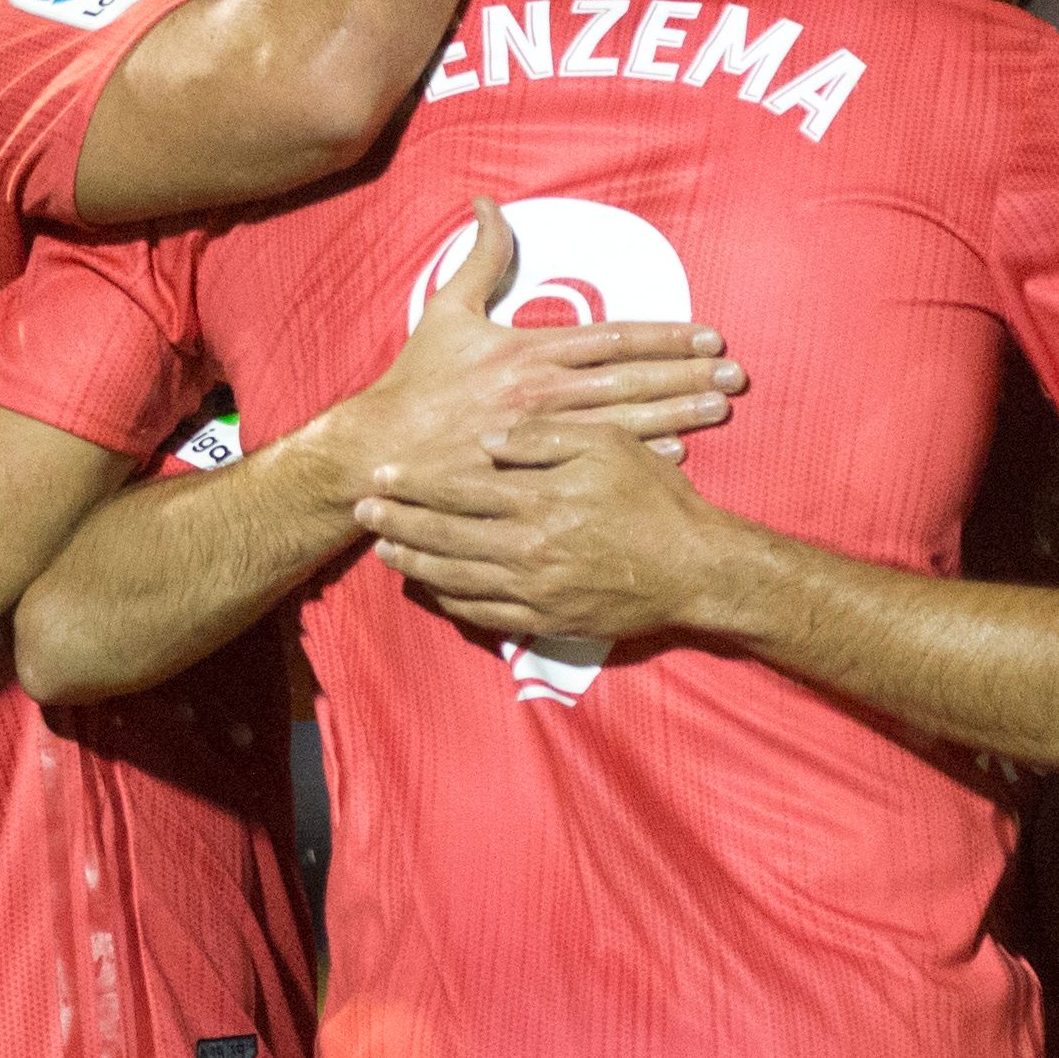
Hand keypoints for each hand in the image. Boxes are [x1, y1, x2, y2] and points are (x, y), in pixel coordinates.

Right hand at [317, 199, 742, 498]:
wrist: (379, 449)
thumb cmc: (415, 381)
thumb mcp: (445, 310)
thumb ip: (478, 257)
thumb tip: (486, 204)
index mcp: (526, 350)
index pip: (613, 338)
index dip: (666, 336)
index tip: (710, 337)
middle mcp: (540, 391)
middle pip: (630, 381)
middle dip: (687, 376)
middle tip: (736, 376)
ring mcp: (540, 435)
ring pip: (623, 422)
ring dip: (678, 414)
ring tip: (721, 409)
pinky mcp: (532, 472)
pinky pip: (595, 464)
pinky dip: (639, 458)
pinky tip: (681, 454)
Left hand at [354, 409, 748, 647]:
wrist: (695, 569)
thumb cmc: (655, 499)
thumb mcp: (609, 445)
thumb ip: (545, 437)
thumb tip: (488, 439)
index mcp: (538, 499)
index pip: (459, 488)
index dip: (416, 481)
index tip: (384, 473)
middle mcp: (527, 546)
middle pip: (444, 534)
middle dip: (398, 520)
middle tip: (363, 508)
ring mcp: (533, 589)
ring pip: (454, 576)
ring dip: (413, 561)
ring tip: (384, 547)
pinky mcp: (544, 619)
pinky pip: (481, 613)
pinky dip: (448, 600)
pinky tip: (430, 588)